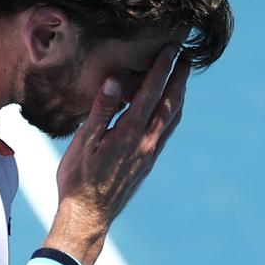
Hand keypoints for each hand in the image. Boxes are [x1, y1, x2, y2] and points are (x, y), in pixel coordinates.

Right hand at [50, 46, 189, 264]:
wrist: (89, 217)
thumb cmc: (78, 180)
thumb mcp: (83, 143)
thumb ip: (101, 111)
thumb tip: (114, 81)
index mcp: (129, 133)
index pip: (151, 92)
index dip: (163, 67)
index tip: (173, 47)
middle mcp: (146, 142)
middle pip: (170, 103)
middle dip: (179, 77)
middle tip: (186, 55)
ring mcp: (150, 154)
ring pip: (172, 118)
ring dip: (179, 95)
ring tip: (182, 77)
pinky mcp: (148, 163)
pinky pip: (167, 132)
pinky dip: (172, 114)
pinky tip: (169, 111)